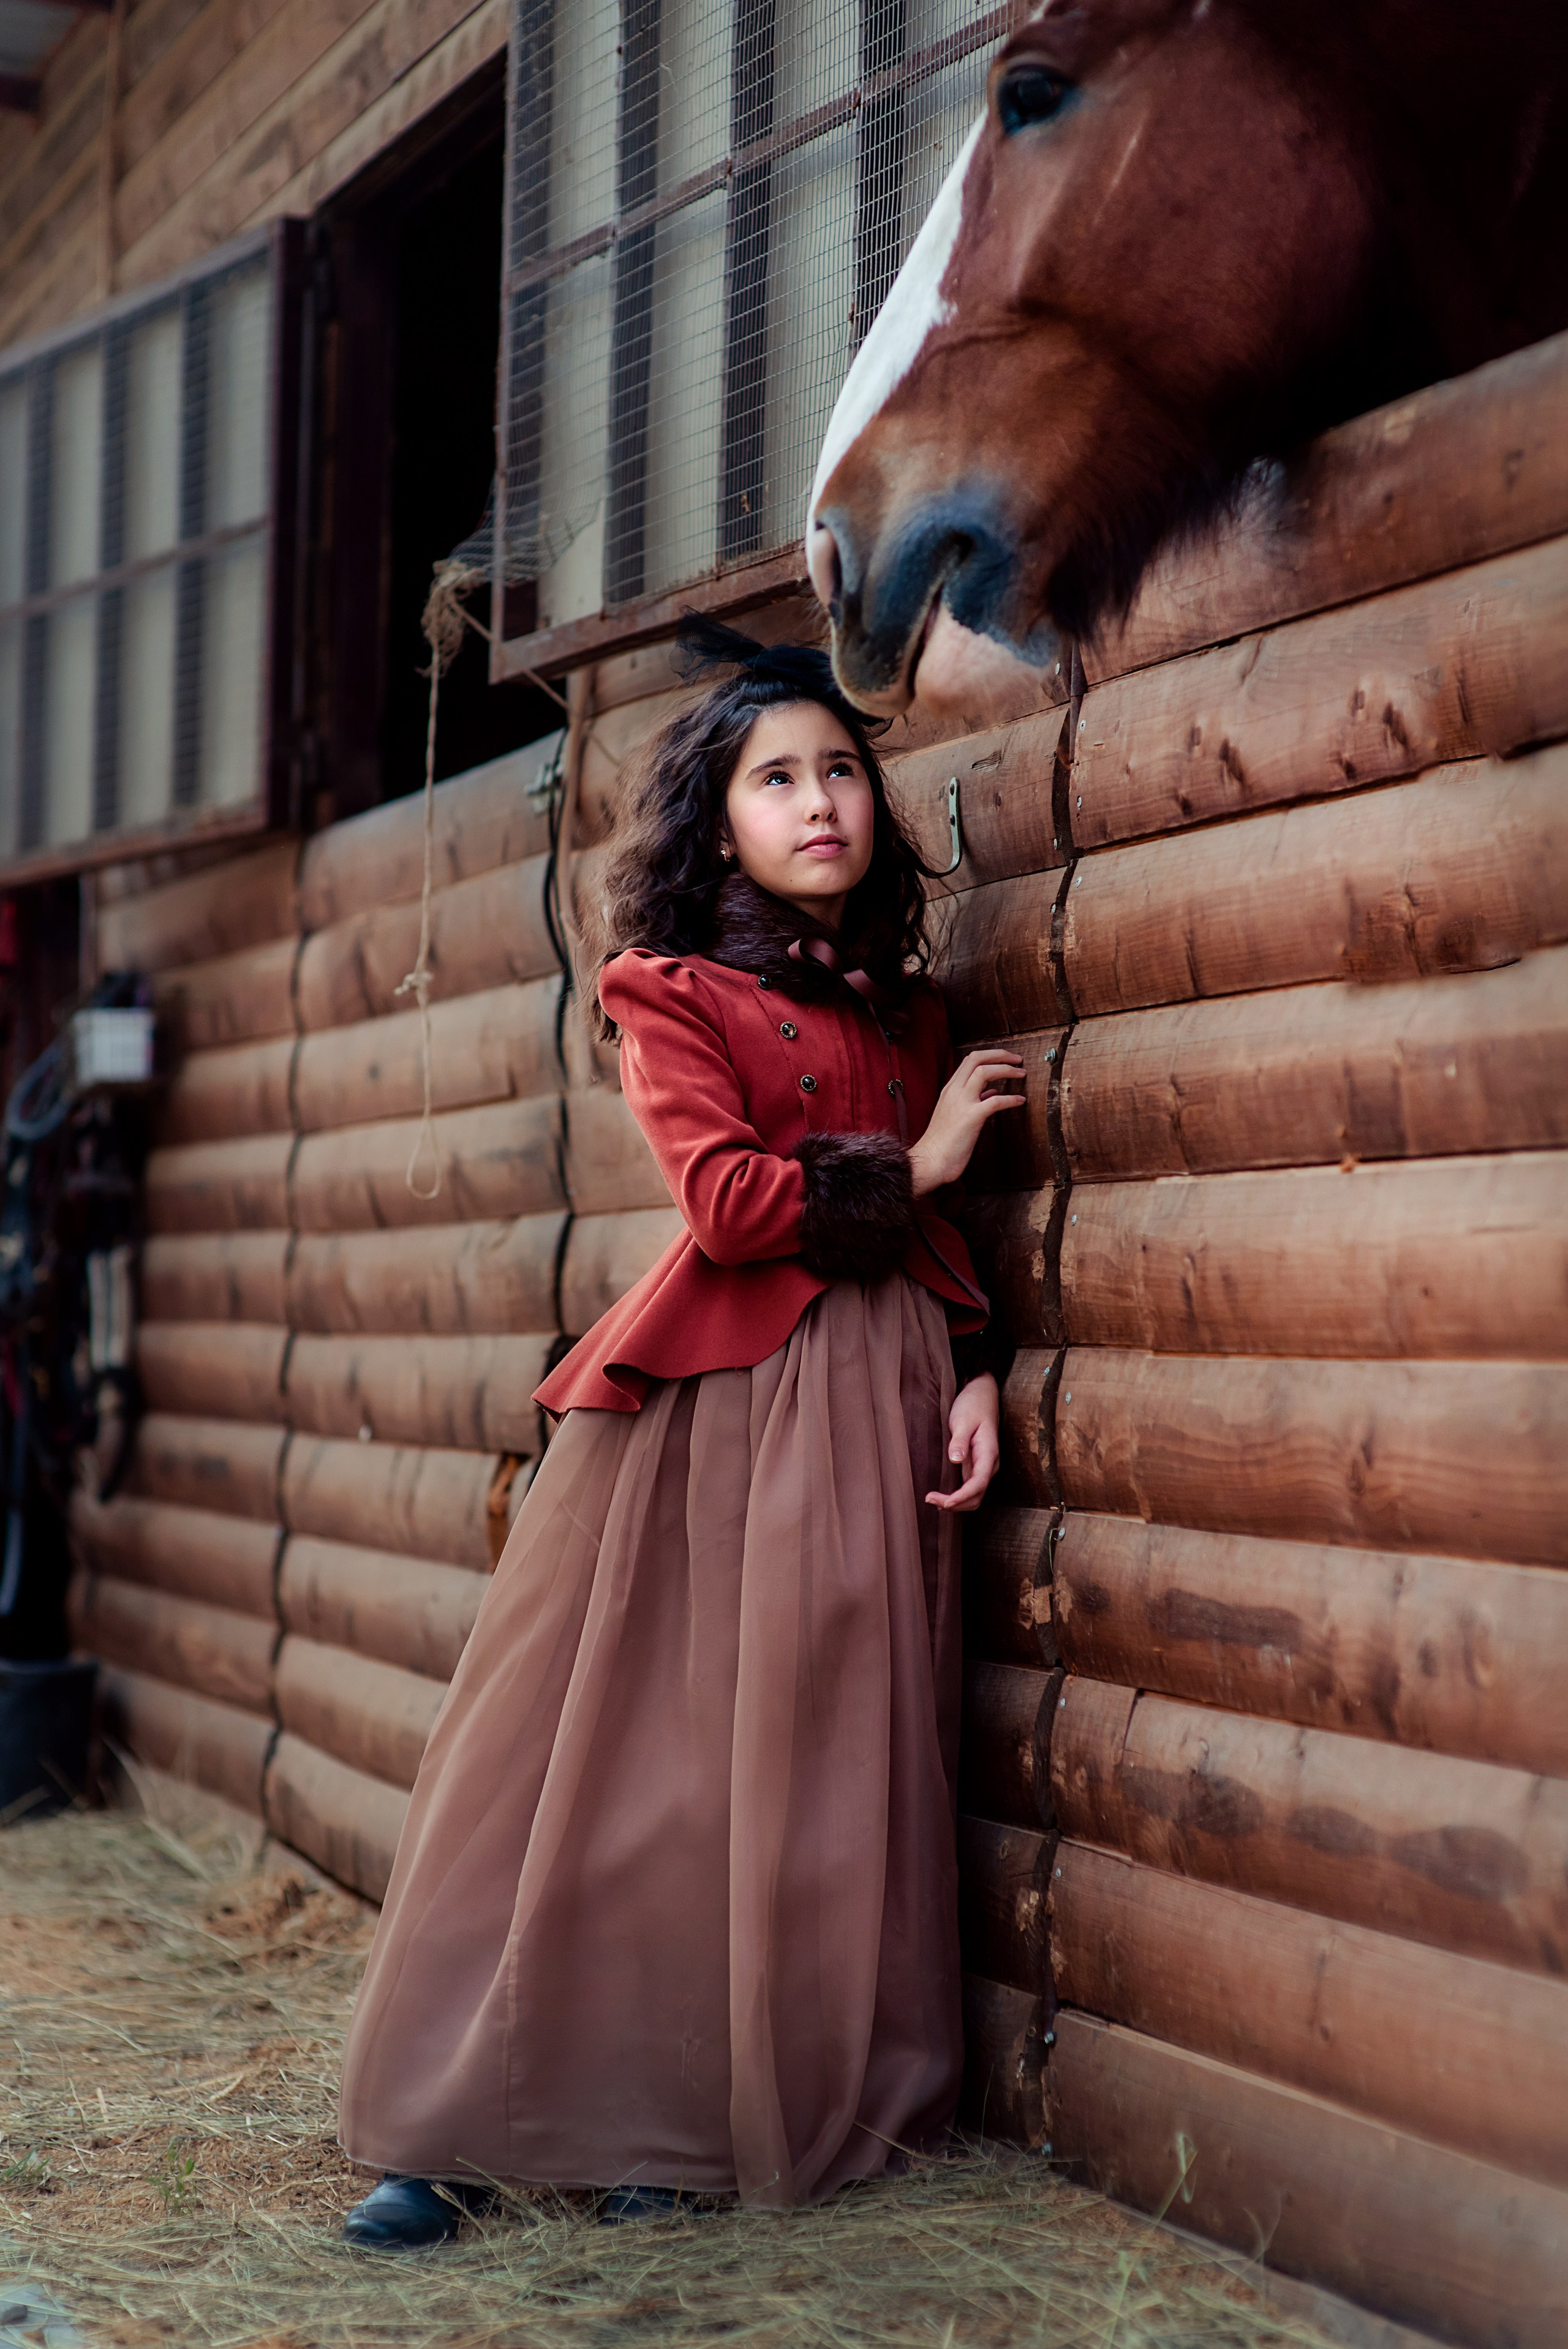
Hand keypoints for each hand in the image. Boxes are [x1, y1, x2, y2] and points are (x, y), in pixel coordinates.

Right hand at [906, 1049, 1025, 1194]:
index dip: (991, 1055)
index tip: (1006, 1058)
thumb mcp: (955, 1115)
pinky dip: (1011, 1098)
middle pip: (977, 1058)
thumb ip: (972, 1100)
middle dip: (1000, 1055)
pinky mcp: (971, 1118)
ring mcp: (962, 1103)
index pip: (970, 1060)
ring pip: (985, 1071)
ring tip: (1021, 1073)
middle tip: (1018, 1059)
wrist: (930, 1161)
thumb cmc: (942, 1143)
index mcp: (950, 1089)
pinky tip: (1020, 1100)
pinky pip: (995, 1101)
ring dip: (1006, 1070)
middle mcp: (954, 1091)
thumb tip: (991, 1092)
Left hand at [926, 1373, 1000, 1512]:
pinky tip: (942, 1496)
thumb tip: (956, 1460)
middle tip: (929, 1499)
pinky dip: (957, 1496)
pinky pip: (969, 1488)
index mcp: (989, 1453)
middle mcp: (989, 1464)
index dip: (962, 1497)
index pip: (979, 1483)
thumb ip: (960, 1440)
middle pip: (977, 1496)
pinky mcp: (975, 1466)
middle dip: (956, 1504)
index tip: (945, 1502)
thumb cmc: (973, 1405)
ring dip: (956, 1503)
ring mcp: (983, 1466)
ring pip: (974, 1495)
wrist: (982, 1395)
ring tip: (932, 1499)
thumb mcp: (964, 1419)